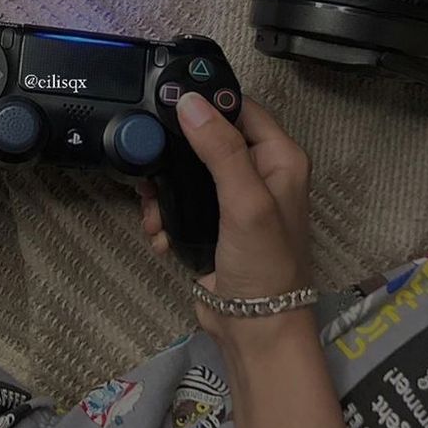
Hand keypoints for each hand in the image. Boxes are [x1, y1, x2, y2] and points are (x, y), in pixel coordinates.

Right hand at [139, 93, 312, 350]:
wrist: (254, 329)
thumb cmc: (263, 264)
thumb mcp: (245, 201)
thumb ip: (220, 150)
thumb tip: (189, 102)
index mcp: (280, 158)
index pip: (242, 108)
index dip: (208, 100)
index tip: (168, 98)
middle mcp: (259, 173)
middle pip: (209, 137)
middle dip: (176, 149)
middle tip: (147, 155)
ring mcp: (233, 200)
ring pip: (188, 171)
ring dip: (164, 187)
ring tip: (149, 204)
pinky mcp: (212, 224)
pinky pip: (180, 203)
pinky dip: (165, 215)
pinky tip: (158, 233)